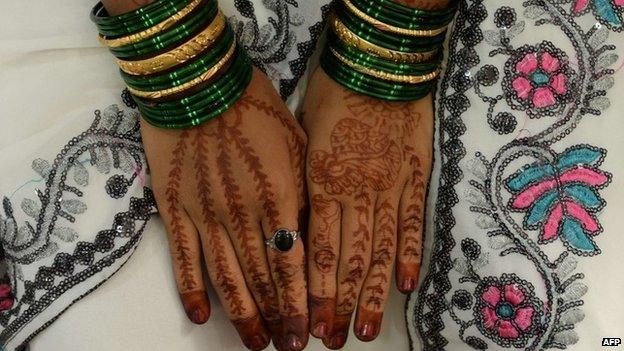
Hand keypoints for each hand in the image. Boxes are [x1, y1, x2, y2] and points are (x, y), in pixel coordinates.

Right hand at [141, 68, 308, 350]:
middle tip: (285, 347)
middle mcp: (243, 214)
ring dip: (243, 315)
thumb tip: (313, 236)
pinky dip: (192, 289)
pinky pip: (185, 258)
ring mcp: (205, 214)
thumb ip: (305, 193)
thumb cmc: (256, 107)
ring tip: (254, 343)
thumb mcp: (297, 145)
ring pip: (227, 277)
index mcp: (280, 197)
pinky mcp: (175, 208)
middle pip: (262, 279)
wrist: (201, 83)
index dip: (301, 304)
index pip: (294, 265)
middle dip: (277, 317)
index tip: (308, 333)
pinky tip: (201, 315)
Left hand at [302, 69, 432, 347]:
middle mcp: (356, 193)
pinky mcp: (415, 177)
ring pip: (380, 251)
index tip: (309, 322)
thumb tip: (298, 222)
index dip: (313, 292)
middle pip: (348, 260)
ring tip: (366, 330)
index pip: (315, 250)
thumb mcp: (303, 137)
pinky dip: (410, 255)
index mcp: (322, 182)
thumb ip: (304, 182)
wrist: (377, 65)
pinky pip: (413, 223)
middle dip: (340, 305)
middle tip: (335, 341)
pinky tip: (406, 286)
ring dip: (373, 294)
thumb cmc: (332, 95)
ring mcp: (389, 187)